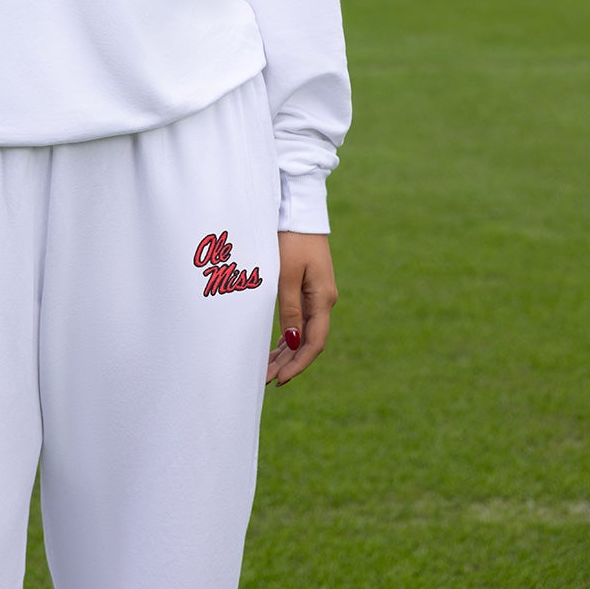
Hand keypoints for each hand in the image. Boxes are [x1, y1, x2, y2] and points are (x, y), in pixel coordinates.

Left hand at [265, 231, 337, 386]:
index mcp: (323, 298)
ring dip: (286, 350)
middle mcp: (324, 300)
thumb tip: (291, 342)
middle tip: (265, 379)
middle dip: (288, 361)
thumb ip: (289, 309)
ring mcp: (317, 293)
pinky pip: (301, 318)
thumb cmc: (291, 239)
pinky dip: (288, 333)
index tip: (279, 379)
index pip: (314, 342)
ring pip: (303, 331)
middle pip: (308, 340)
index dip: (298, 364)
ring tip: (266, 368)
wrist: (299, 209)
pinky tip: (276, 346)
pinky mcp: (309, 286)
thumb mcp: (285, 274)